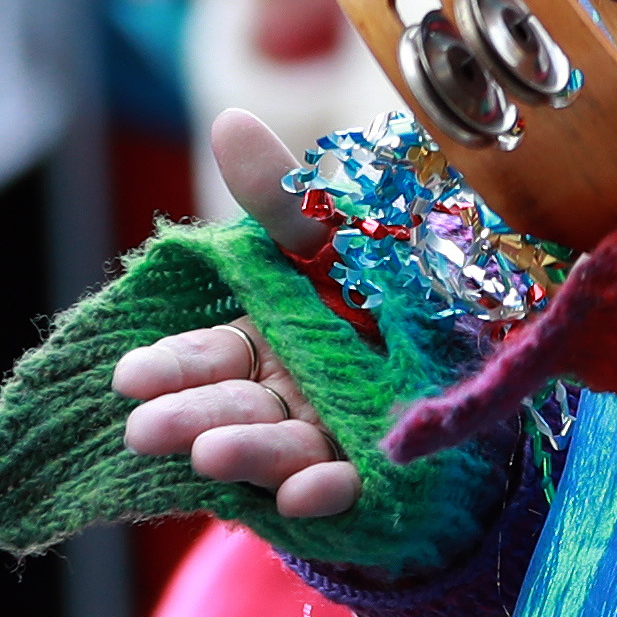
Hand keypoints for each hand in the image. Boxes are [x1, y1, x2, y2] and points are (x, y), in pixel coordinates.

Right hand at [110, 113, 360, 519]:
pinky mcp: (380, 476)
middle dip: (191, 417)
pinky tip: (303, 493)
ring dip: (247, 453)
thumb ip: (284, 198)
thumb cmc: (396, 292)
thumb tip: (227, 122)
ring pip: (283, 447)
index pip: (210, 357)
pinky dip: (325, 489)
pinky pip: (352, 486)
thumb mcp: (341, 238)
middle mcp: (292, 396)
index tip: (129, 378)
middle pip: (235, 407)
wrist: (487, 358)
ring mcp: (332, 438)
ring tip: (210, 455)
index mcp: (271, 343)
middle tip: (146, 430)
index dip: (171, 367)